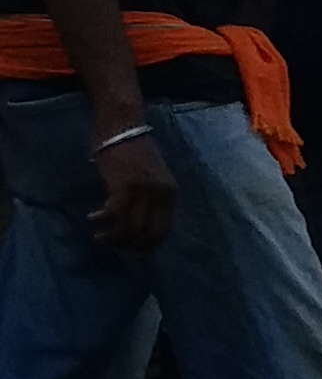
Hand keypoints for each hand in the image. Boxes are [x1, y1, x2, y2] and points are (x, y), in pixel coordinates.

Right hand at [85, 121, 172, 252]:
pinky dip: (102, 221)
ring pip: (129, 227)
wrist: (123, 126)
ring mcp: (144, 190)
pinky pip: (114, 214)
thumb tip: (139, 227)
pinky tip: (93, 219)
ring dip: (112, 237)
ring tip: (99, 237)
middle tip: (112, 246)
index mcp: (171, 194)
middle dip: (128, 246)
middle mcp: (161, 194)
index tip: (132, 252)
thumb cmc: (133, 152)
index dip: (147, 246)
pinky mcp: (125, 185)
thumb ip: (151, 199)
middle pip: (146, 234)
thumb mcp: (153, 178)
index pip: (163, 231)